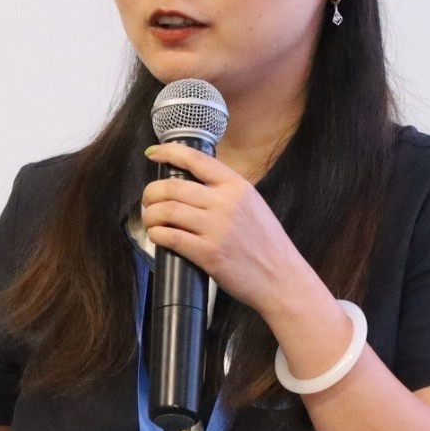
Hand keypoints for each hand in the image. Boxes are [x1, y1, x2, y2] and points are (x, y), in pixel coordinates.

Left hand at [142, 144, 333, 320]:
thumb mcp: (253, 204)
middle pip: (173, 187)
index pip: (196, 160)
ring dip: (151, 214)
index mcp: (237, 186)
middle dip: (152, 193)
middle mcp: (226, 203)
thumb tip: (193, 183)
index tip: (153, 153)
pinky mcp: (209, 254)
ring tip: (151, 220)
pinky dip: (156, 234)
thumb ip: (226, 191)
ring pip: (167, 211)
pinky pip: (170, 237)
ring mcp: (217, 229)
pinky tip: (157, 236)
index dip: (169, 152)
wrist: (281, 278)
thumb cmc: (267, 244)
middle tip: (148, 201)